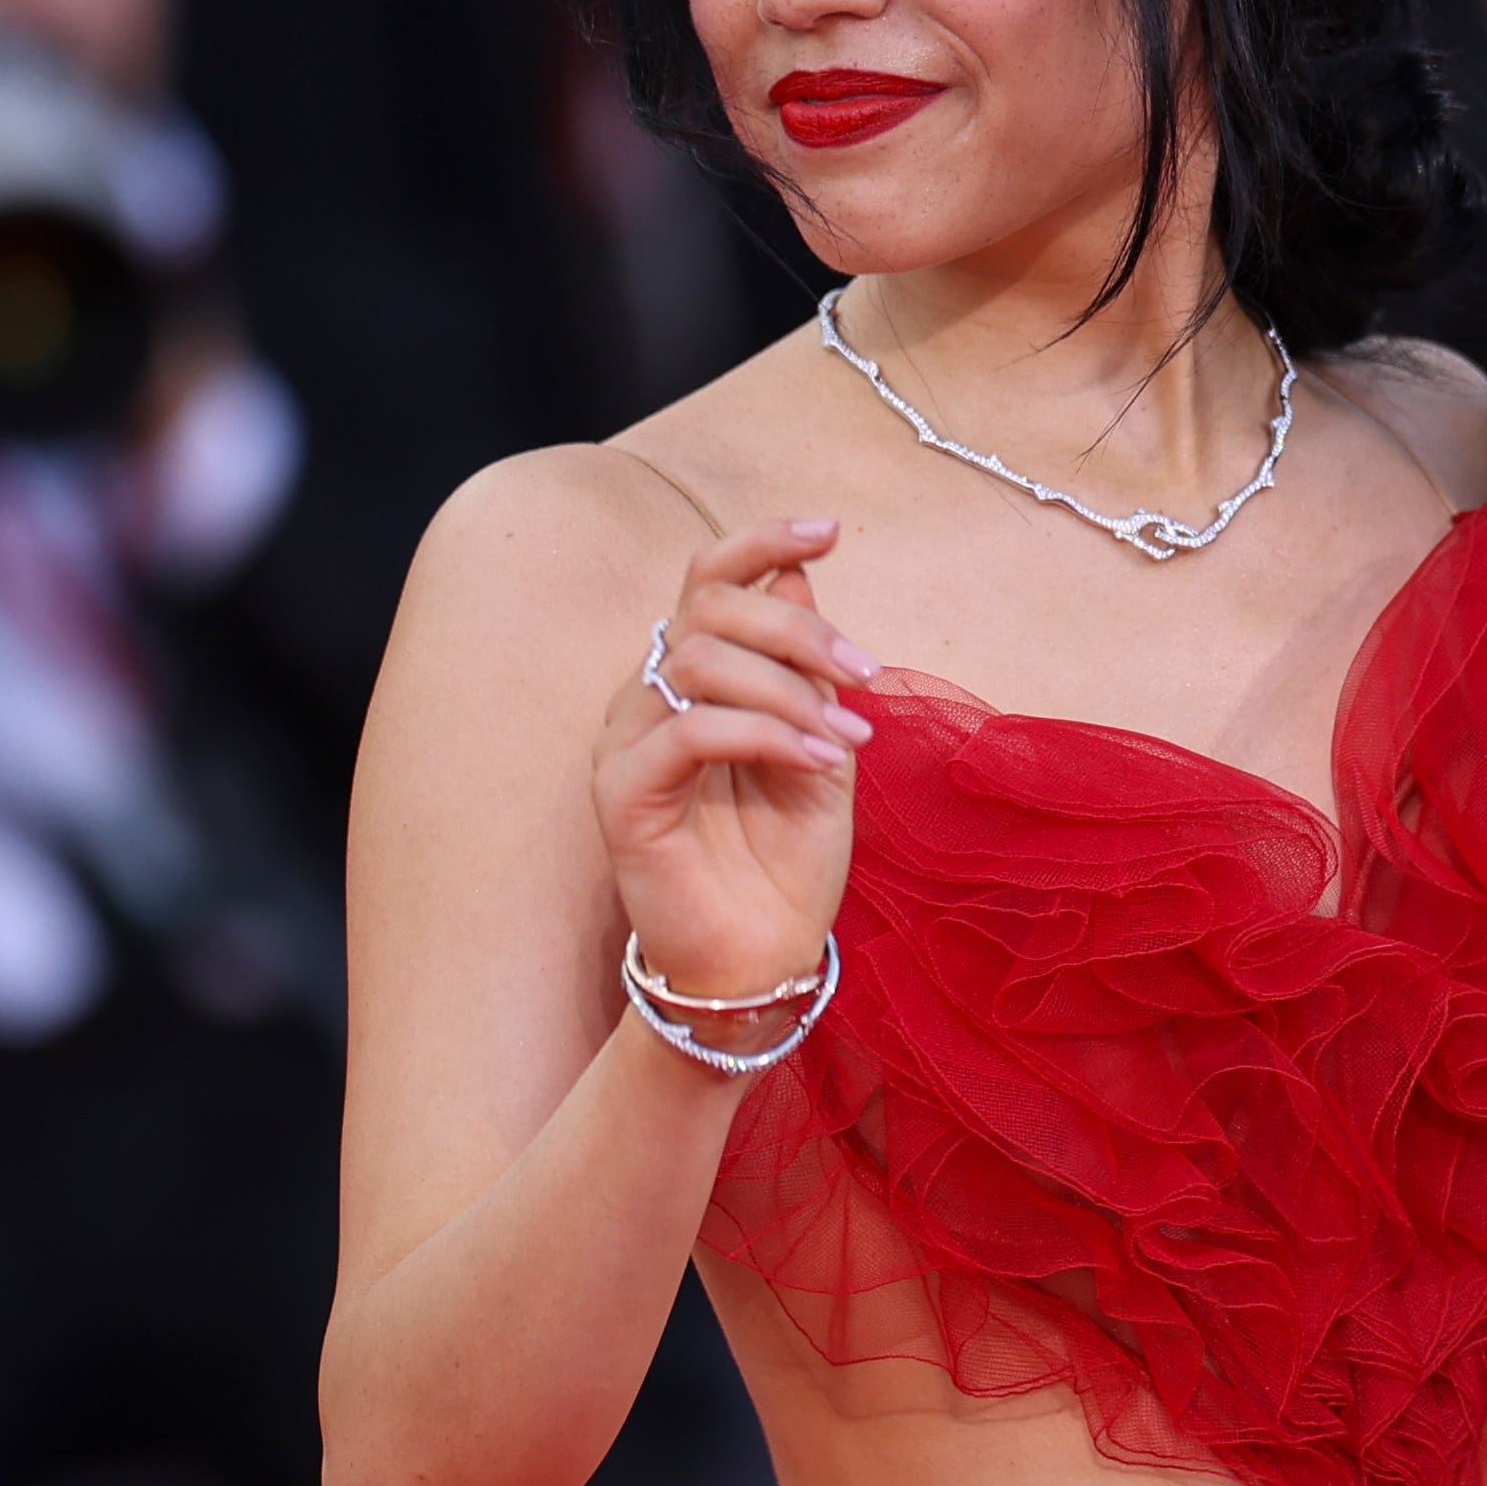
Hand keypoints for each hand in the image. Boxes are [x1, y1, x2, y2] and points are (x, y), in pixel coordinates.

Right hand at [595, 518, 876, 1027]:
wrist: (763, 956)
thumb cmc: (787, 858)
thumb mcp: (820, 744)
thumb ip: (806, 666)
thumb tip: (802, 571)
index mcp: (692, 678)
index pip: (706, 580)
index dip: (761, 542)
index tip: (830, 528)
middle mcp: (647, 698)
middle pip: (707, 607)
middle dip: (798, 628)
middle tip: (865, 673)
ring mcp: (626, 743)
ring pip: (698, 662)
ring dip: (790, 690)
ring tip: (847, 738)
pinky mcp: (621, 794)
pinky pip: (688, 730)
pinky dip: (765, 734)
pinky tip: (818, 762)